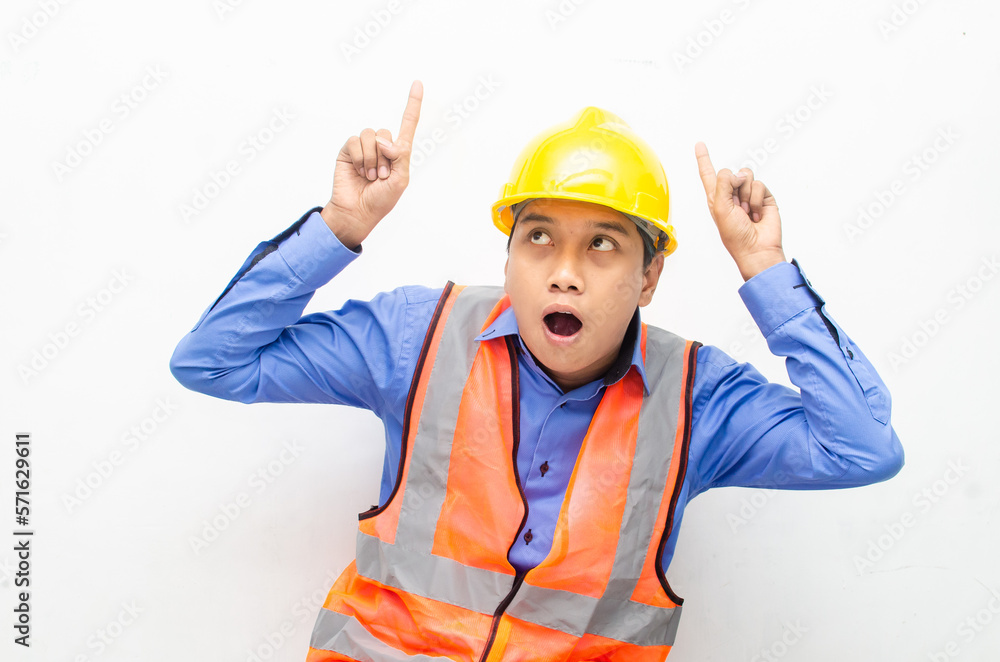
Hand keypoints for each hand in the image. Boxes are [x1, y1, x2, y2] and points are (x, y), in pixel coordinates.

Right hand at [321, 80, 423, 248]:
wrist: (357, 211)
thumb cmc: (381, 199)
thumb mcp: (401, 180)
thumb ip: (400, 156)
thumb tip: (385, 140)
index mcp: (399, 152)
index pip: (408, 123)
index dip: (413, 103)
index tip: (417, 83)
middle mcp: (382, 146)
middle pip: (386, 133)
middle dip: (385, 157)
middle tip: (381, 176)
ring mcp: (365, 147)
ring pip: (370, 136)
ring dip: (372, 159)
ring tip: (370, 176)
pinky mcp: (348, 150)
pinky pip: (355, 141)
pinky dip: (359, 157)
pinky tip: (358, 171)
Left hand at [695, 142, 785, 280]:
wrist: (756, 248)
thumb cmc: (735, 235)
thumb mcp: (720, 208)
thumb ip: (723, 184)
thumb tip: (738, 174)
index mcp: (716, 198)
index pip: (708, 174)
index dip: (704, 159)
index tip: (699, 145)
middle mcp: (731, 194)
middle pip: (731, 173)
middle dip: (733, 187)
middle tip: (736, 208)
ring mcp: (748, 195)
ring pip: (746, 176)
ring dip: (746, 195)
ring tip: (746, 212)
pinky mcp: (764, 197)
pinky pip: (760, 184)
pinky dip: (757, 199)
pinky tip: (757, 214)